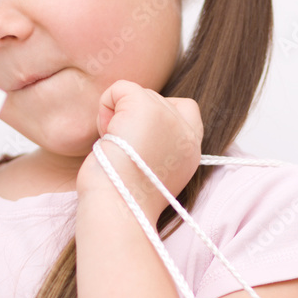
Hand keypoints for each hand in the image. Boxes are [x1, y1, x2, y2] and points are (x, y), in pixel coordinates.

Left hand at [76, 81, 202, 224]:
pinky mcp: (145, 107)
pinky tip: (106, 133)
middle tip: (123, 151)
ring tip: (115, 146)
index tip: (141, 143)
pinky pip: (120, 88)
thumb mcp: (152, 172)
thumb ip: (156, 144)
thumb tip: (133, 126)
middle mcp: (186, 133)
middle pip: (156, 100)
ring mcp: (168, 117)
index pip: (187, 110)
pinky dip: (106, 105)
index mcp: (191, 152)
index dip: (160, 116)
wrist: (117, 209)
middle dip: (133, 118)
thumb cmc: (122, 200)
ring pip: (137, 94)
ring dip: (117, 115)